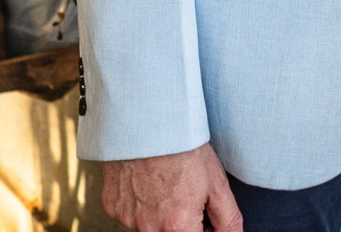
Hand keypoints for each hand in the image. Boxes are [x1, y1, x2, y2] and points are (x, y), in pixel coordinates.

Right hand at [102, 143, 240, 231]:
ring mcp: (127, 218)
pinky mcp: (113, 206)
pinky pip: (130, 214)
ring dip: (161, 215)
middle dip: (182, 223)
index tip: (206, 217)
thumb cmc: (183, 147)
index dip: (204, 229)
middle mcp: (150, 227)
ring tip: (168, 184)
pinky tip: (149, 182)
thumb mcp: (216, 183)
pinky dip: (141, 204)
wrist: (146, 120)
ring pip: (150, 226)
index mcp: (178, 225)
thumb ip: (228, 219)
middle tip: (187, 195)